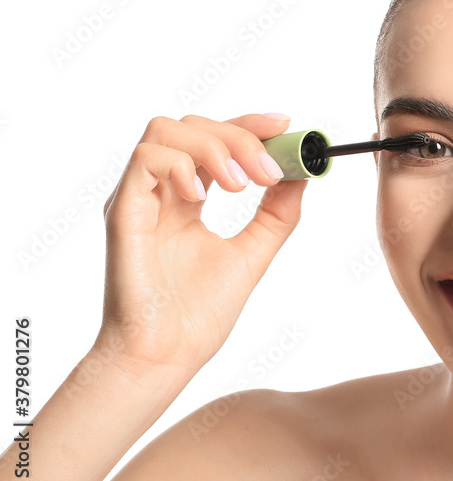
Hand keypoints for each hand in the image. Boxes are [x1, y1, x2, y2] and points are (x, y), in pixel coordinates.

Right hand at [96, 113, 306, 378]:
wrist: (167, 356)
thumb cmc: (198, 315)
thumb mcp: (253, 254)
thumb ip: (276, 214)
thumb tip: (303, 175)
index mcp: (188, 199)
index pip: (216, 138)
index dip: (250, 124)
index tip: (286, 125)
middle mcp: (161, 193)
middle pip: (193, 126)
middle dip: (239, 137)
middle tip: (268, 172)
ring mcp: (139, 199)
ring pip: (165, 131)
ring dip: (212, 146)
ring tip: (238, 186)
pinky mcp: (123, 213)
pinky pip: (144, 160)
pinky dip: (180, 165)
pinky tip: (202, 194)